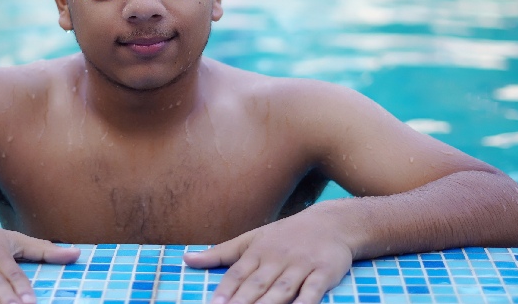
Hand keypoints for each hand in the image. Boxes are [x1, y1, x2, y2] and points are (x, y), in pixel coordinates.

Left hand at [183, 211, 353, 303]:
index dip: (225, 292)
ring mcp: (301, 266)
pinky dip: (305, 302)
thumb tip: (186, 259)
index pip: (237, 275)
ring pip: (281, 290)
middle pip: (256, 285)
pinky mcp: (323, 272)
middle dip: (241, 303)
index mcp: (257, 251)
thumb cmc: (286, 234)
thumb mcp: (251, 238)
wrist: (331, 222)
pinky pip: (313, 291)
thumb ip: (220, 253)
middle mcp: (277, 258)